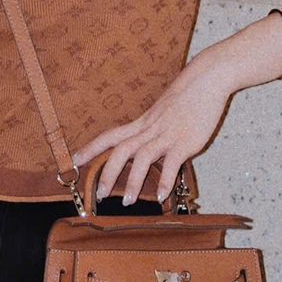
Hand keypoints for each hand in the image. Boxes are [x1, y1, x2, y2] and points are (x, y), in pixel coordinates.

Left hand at [69, 55, 232, 204]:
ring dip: (133, 181)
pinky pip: (172, 163)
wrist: (207, 78)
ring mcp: (167, 135)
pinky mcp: (185, 141)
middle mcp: (150, 129)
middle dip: (107, 172)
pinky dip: (165, 181)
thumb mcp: (163, 112)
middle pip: (121, 150)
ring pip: (142, 157)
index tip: (73, 161)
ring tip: (127, 202)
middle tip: (98, 194)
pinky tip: (161, 196)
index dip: (91, 148)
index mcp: (142, 123)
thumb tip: (150, 150)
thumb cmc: (187, 95)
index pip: (110, 135)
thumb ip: (154, 130)